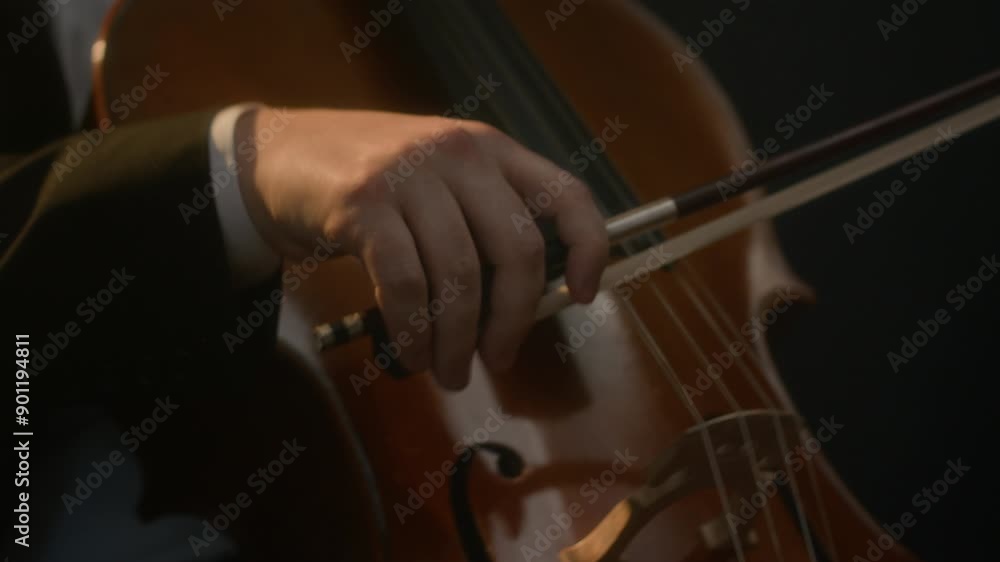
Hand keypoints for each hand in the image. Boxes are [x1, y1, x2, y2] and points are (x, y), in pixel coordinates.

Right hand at [236, 106, 608, 388]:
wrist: (278, 154)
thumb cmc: (370, 182)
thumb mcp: (438, 182)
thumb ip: (480, 223)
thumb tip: (519, 308)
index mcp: (491, 150)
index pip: (566, 194)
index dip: (588, 247)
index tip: (584, 295)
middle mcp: (459, 154)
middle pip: (518, 250)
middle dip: (513, 320)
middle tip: (498, 359)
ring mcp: (410, 174)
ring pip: (459, 276)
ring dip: (457, 341)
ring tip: (448, 372)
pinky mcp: (363, 203)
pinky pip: (404, 285)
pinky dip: (414, 332)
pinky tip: (414, 353)